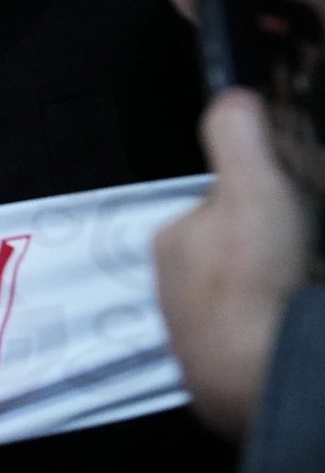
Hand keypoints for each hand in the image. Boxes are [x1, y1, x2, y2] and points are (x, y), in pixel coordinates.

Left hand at [155, 89, 318, 441]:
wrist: (257, 376)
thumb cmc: (254, 279)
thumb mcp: (255, 189)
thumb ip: (239, 137)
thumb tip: (233, 96)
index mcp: (173, 239)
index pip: (226, 205)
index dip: (266, 203)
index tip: (294, 215)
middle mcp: (171, 286)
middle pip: (237, 250)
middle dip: (272, 251)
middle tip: (302, 258)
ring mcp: (192, 331)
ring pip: (245, 294)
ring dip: (276, 290)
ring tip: (301, 289)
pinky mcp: (217, 373)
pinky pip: (254, 335)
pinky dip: (275, 326)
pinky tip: (292, 323)